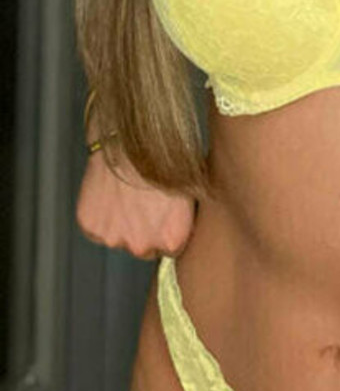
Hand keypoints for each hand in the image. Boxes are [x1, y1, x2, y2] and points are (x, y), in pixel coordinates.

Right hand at [75, 148, 196, 260]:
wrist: (129, 141)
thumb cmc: (164, 158)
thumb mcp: (191, 188)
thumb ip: (189, 217)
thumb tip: (196, 223)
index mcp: (172, 240)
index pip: (170, 250)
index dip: (167, 230)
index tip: (164, 214)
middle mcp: (142, 246)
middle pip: (144, 248)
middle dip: (144, 231)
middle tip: (144, 203)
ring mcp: (114, 239)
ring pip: (120, 237)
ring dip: (122, 223)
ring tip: (127, 194)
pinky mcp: (91, 228)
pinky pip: (98, 229)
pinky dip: (102, 216)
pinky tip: (110, 194)